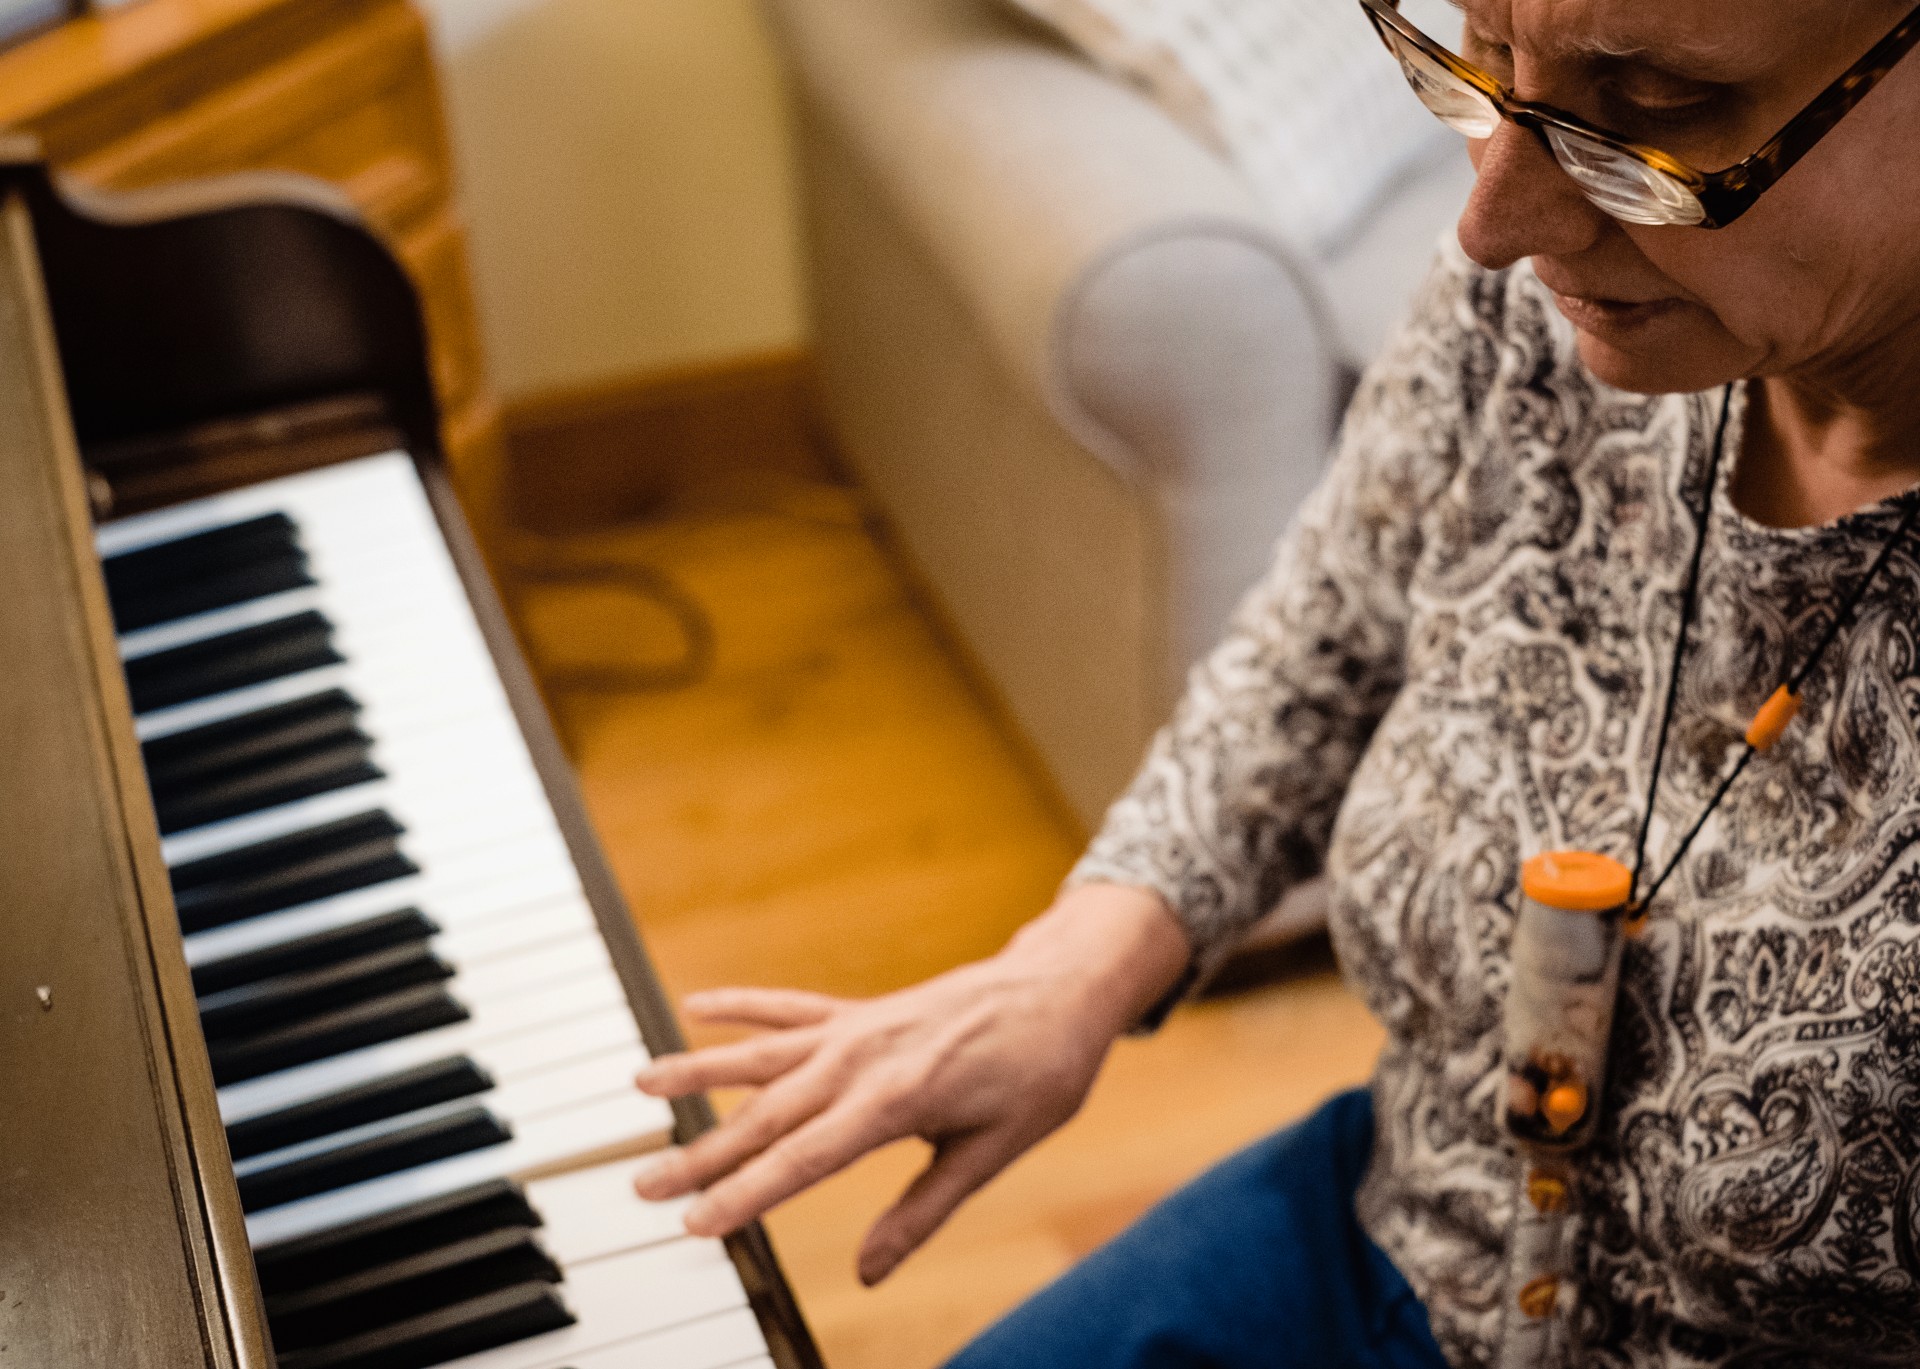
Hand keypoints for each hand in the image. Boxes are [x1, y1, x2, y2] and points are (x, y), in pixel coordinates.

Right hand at [632, 882, 1188, 1283]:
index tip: (696, 1222)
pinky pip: (791, 1007)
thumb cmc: (1040, 1071)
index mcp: (898, 1098)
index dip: (747, 1194)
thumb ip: (924, 1211)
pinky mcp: (862, 1011)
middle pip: (768, 1114)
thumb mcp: (994, 1151)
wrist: (1062, 988)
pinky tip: (696, 1005)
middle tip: (642, 1185)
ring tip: (640, 1084)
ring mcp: (858, 1028)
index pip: (805, 1158)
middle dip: (701, 1153)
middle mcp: (865, 1057)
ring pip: (763, 1055)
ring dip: (699, 1070)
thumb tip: (871, 1272)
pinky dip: (744, 1006)